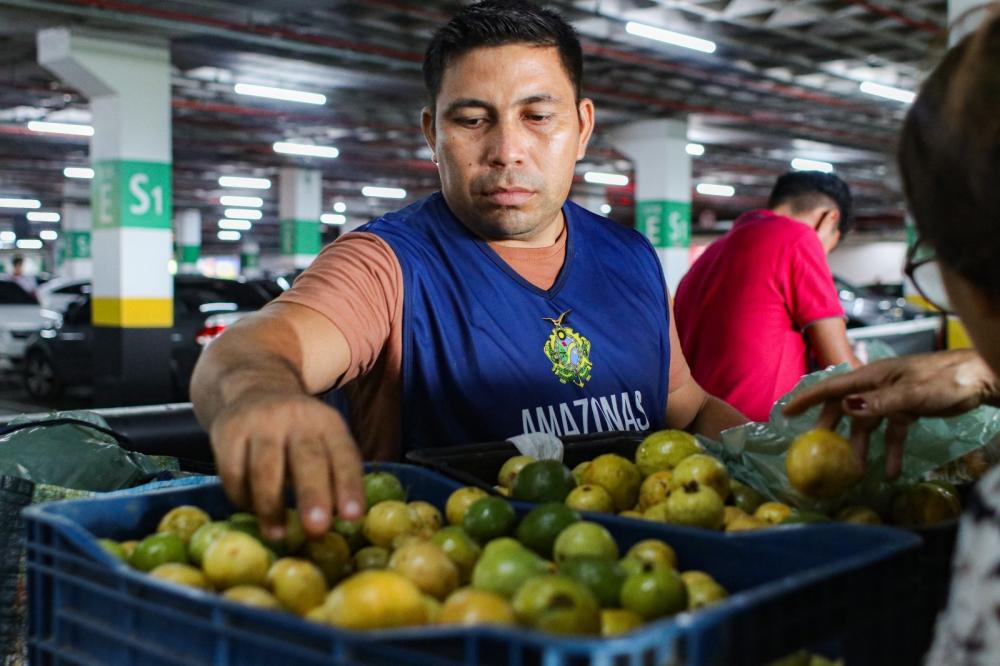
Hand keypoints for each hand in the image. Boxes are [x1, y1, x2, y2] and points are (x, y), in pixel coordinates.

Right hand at [209, 393, 363, 539]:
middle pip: (306, 458)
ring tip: (277, 536)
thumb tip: (342, 519)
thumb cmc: (298, 431)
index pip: (344, 455)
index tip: (353, 516)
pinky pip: (233, 472)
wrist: (254, 387)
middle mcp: (296, 417)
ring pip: (265, 469)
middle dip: (313, 495)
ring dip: (271, 507)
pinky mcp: (228, 431)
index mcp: (328, 423)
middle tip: (317, 529)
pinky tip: (252, 510)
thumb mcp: (323, 439)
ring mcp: (260, 422)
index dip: (349, 486)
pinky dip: (242, 497)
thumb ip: (334, 472)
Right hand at [783, 349, 998, 480]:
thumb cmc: (946, 378)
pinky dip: (889, 452)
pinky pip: (891, 434)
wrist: (981, 378)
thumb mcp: (912, 392)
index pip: (831, 387)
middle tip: (815, 450)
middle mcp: (876, 387)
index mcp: (871, 377)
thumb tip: (846, 408)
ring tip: (855, 473)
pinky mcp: (908, 410)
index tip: (785, 411)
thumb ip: (880, 402)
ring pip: (867, 425)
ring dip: (861, 448)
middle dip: (829, 428)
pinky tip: (890, 472)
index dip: (806, 399)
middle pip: (843, 407)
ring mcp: (892, 399)